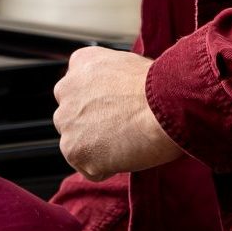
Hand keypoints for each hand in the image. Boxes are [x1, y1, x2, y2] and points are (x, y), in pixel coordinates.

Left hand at [53, 48, 183, 179]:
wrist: (166, 107)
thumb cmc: (160, 87)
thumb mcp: (129, 65)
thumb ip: (111, 79)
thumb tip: (116, 94)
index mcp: (81, 62)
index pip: (80, 89)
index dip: (102, 104)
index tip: (119, 109)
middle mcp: (65, 88)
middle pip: (73, 116)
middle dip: (93, 126)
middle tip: (124, 127)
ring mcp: (67, 121)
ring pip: (78, 143)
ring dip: (98, 148)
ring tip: (128, 140)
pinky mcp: (73, 150)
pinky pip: (90, 169)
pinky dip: (107, 168)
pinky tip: (126, 153)